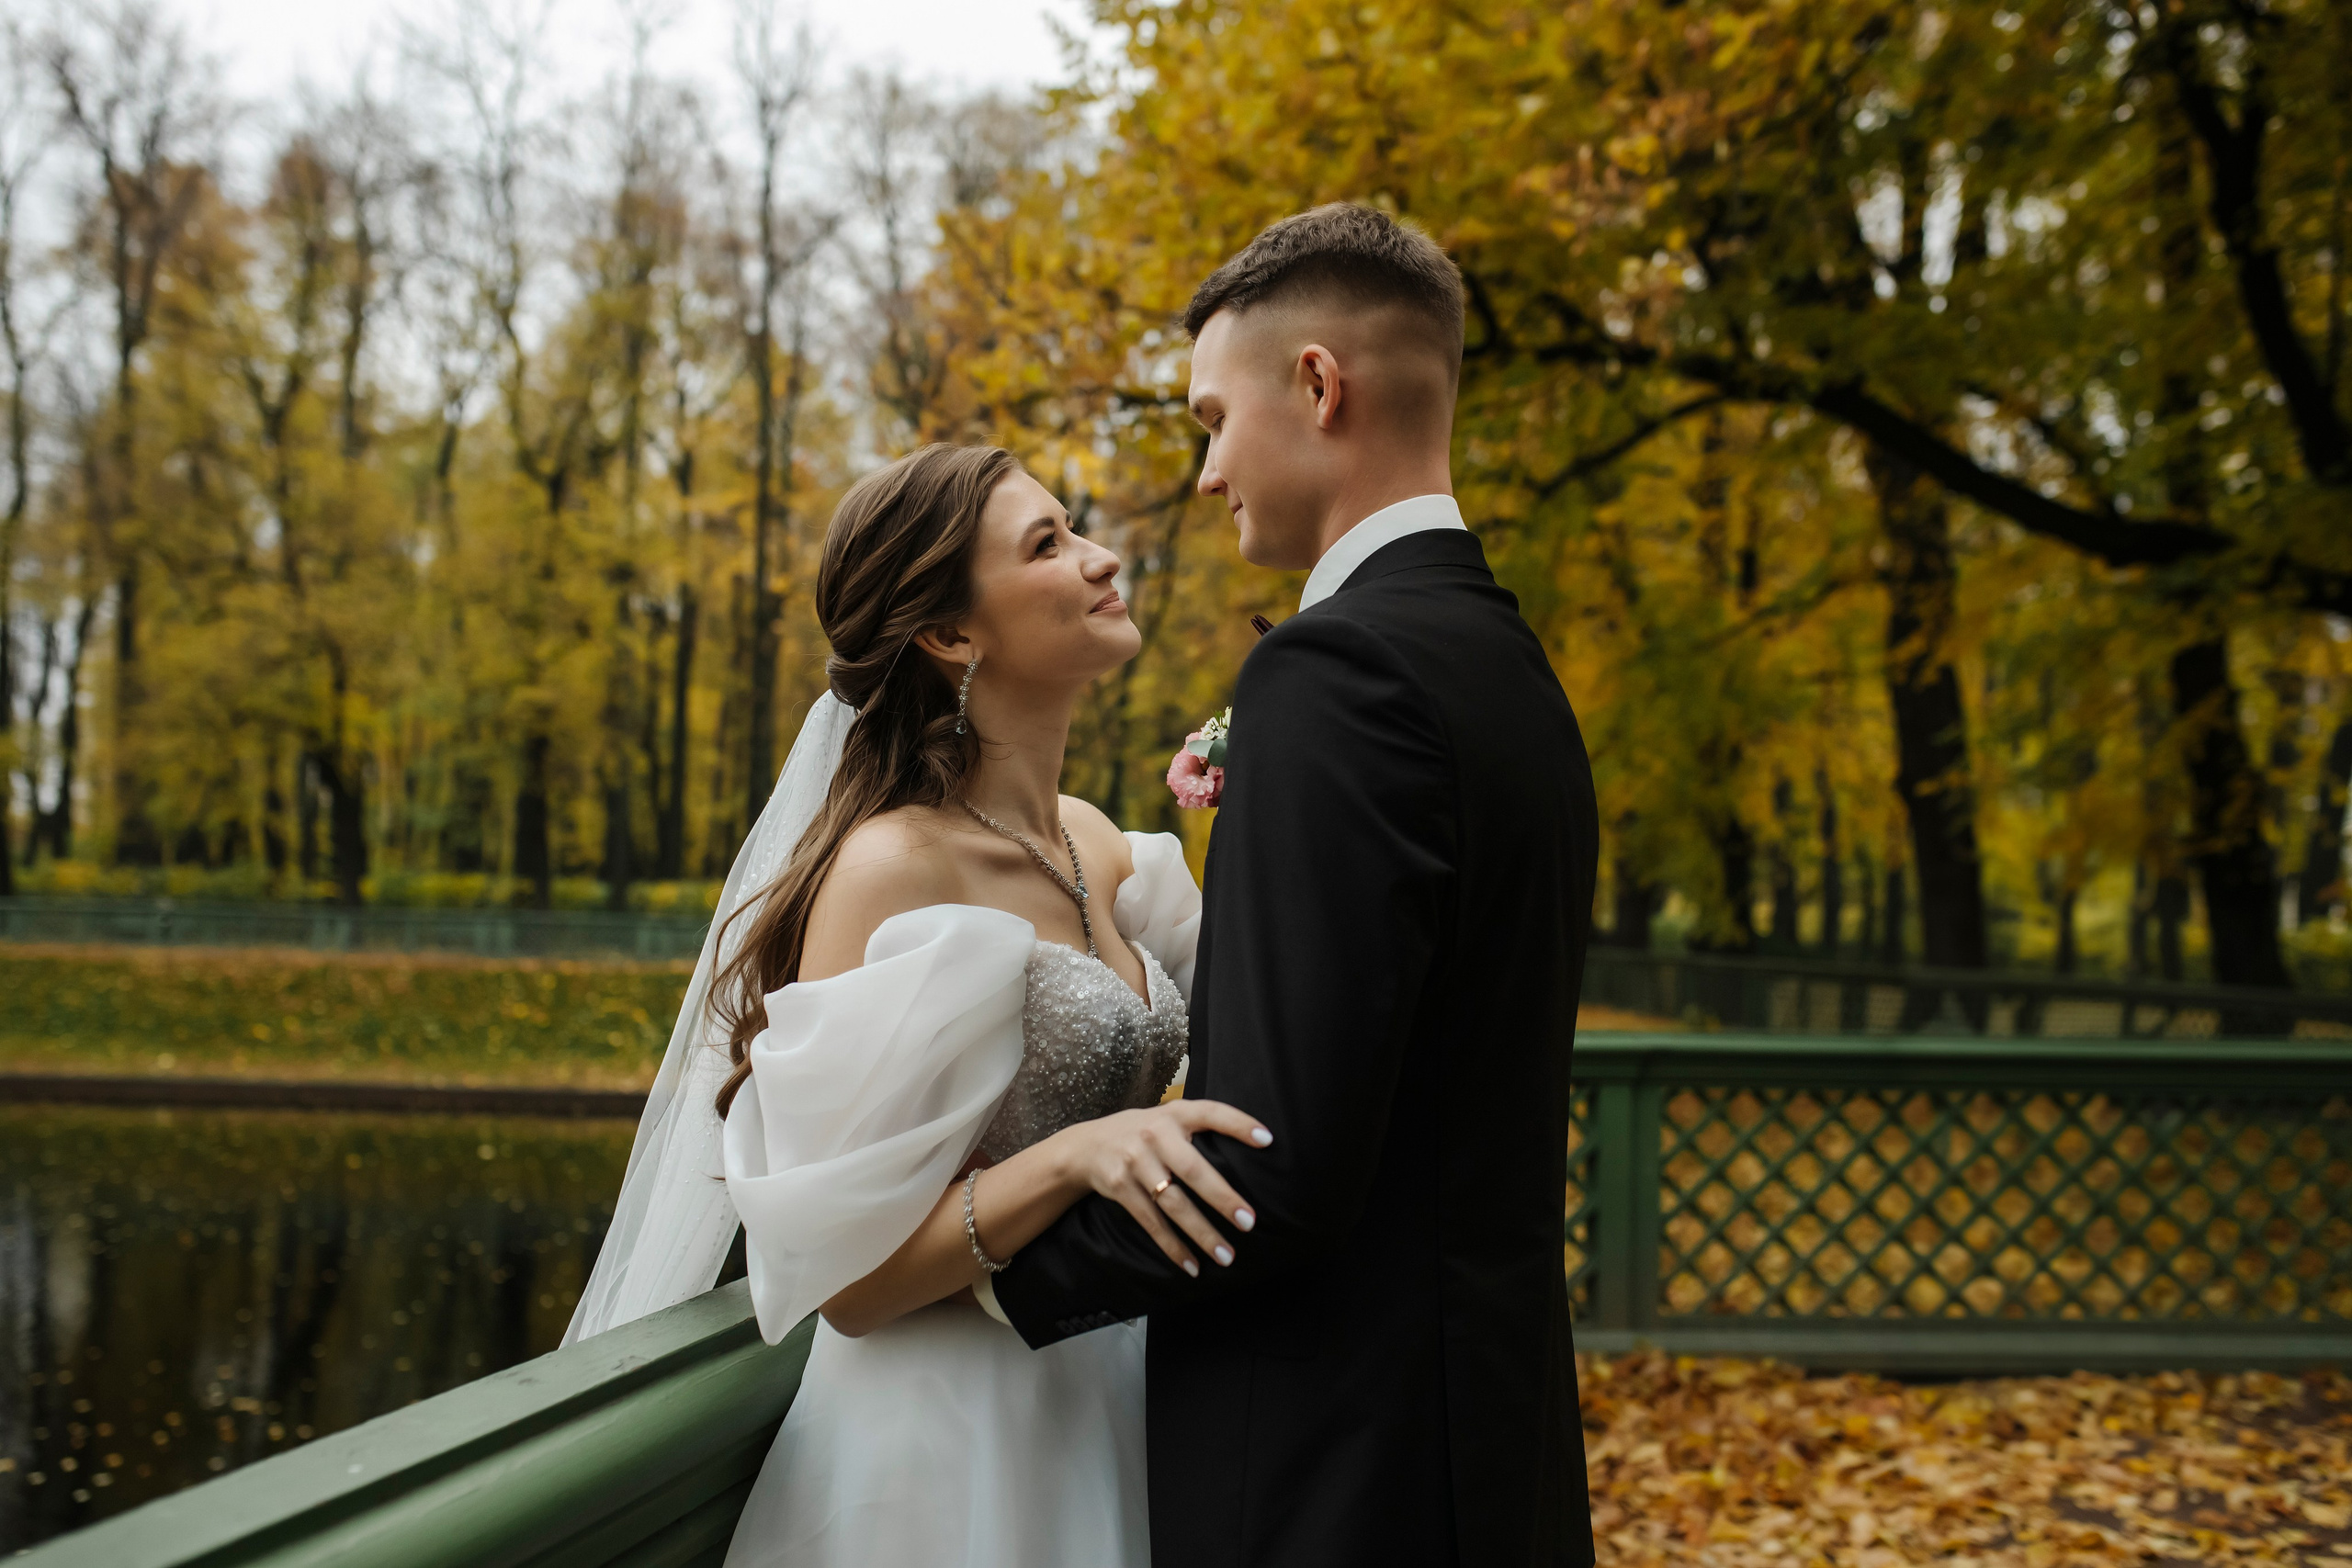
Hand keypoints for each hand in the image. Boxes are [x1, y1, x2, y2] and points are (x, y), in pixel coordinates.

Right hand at [1048, 1100, 1270, 1276]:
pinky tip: (1192, 1265)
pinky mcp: (1120, 1187)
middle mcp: (1154, 1135)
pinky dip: (1172, 1246)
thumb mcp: (1167, 1118)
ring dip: (1201, 1233)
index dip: (1238, 1124)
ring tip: (1227, 1256)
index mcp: (1174, 1114)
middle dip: (1222, 1197)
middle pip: (1193, 1169)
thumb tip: (1254, 1146)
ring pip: (1173, 1204)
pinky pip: (1151, 1222)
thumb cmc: (1142, 1133)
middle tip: (1249, 1221)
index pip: (1211, 1113)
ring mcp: (1135, 1162)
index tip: (1267, 1139)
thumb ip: (1198, 1127)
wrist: (1085, 1146)